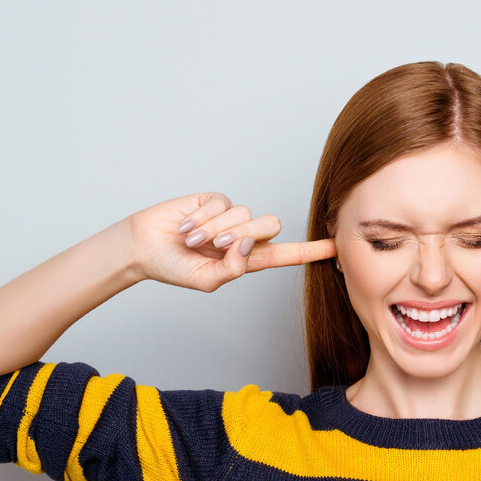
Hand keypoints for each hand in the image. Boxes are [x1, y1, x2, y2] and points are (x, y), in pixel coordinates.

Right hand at [127, 192, 335, 291]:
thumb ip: (231, 269)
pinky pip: (223, 203)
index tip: (337, 246)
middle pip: (269, 226)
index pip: (286, 254)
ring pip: (245, 214)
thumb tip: (249, 245)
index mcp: (248, 259)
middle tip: (216, 246)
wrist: (143, 247)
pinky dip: (204, 217)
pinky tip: (186, 226)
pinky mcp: (213, 200)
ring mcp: (229, 216)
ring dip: (216, 229)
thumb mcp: (205, 280)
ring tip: (193, 240)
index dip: (312, 251)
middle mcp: (243, 236)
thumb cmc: (173, 268)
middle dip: (243, 235)